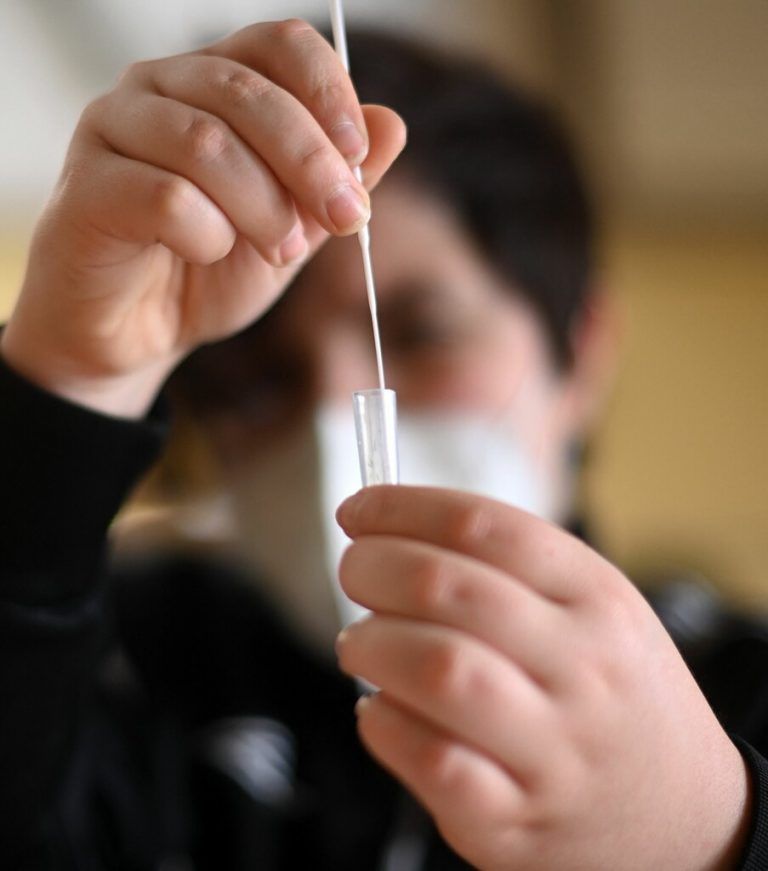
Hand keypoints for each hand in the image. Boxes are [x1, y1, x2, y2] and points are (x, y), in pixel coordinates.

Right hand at [1, 20, 404, 415]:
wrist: (141, 333)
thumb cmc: (211, 271)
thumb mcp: (293, 227)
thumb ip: (336, 180)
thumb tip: (392, 124)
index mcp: (213, 82)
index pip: (278, 44)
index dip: (329, 93)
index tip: (359, 157)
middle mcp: (158, 87)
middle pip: (248, 91)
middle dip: (311, 162)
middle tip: (344, 219)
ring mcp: (113, 130)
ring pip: (206, 142)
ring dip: (264, 206)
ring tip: (281, 251)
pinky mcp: (86, 188)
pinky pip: (166, 197)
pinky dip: (207, 234)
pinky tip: (210, 252)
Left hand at [336, 486, 749, 869]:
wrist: (686, 818)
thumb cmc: (616, 692)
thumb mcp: (597, 610)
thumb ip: (509, 568)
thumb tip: (389, 532)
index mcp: (598, 598)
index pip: (484, 525)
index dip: (402, 508)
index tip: (358, 510)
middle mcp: (582, 667)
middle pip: (447, 589)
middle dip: (372, 567)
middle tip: (353, 571)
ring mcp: (553, 749)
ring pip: (436, 670)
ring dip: (371, 645)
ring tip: (360, 644)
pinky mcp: (516, 820)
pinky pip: (431, 761)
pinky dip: (384, 724)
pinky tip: (379, 710)